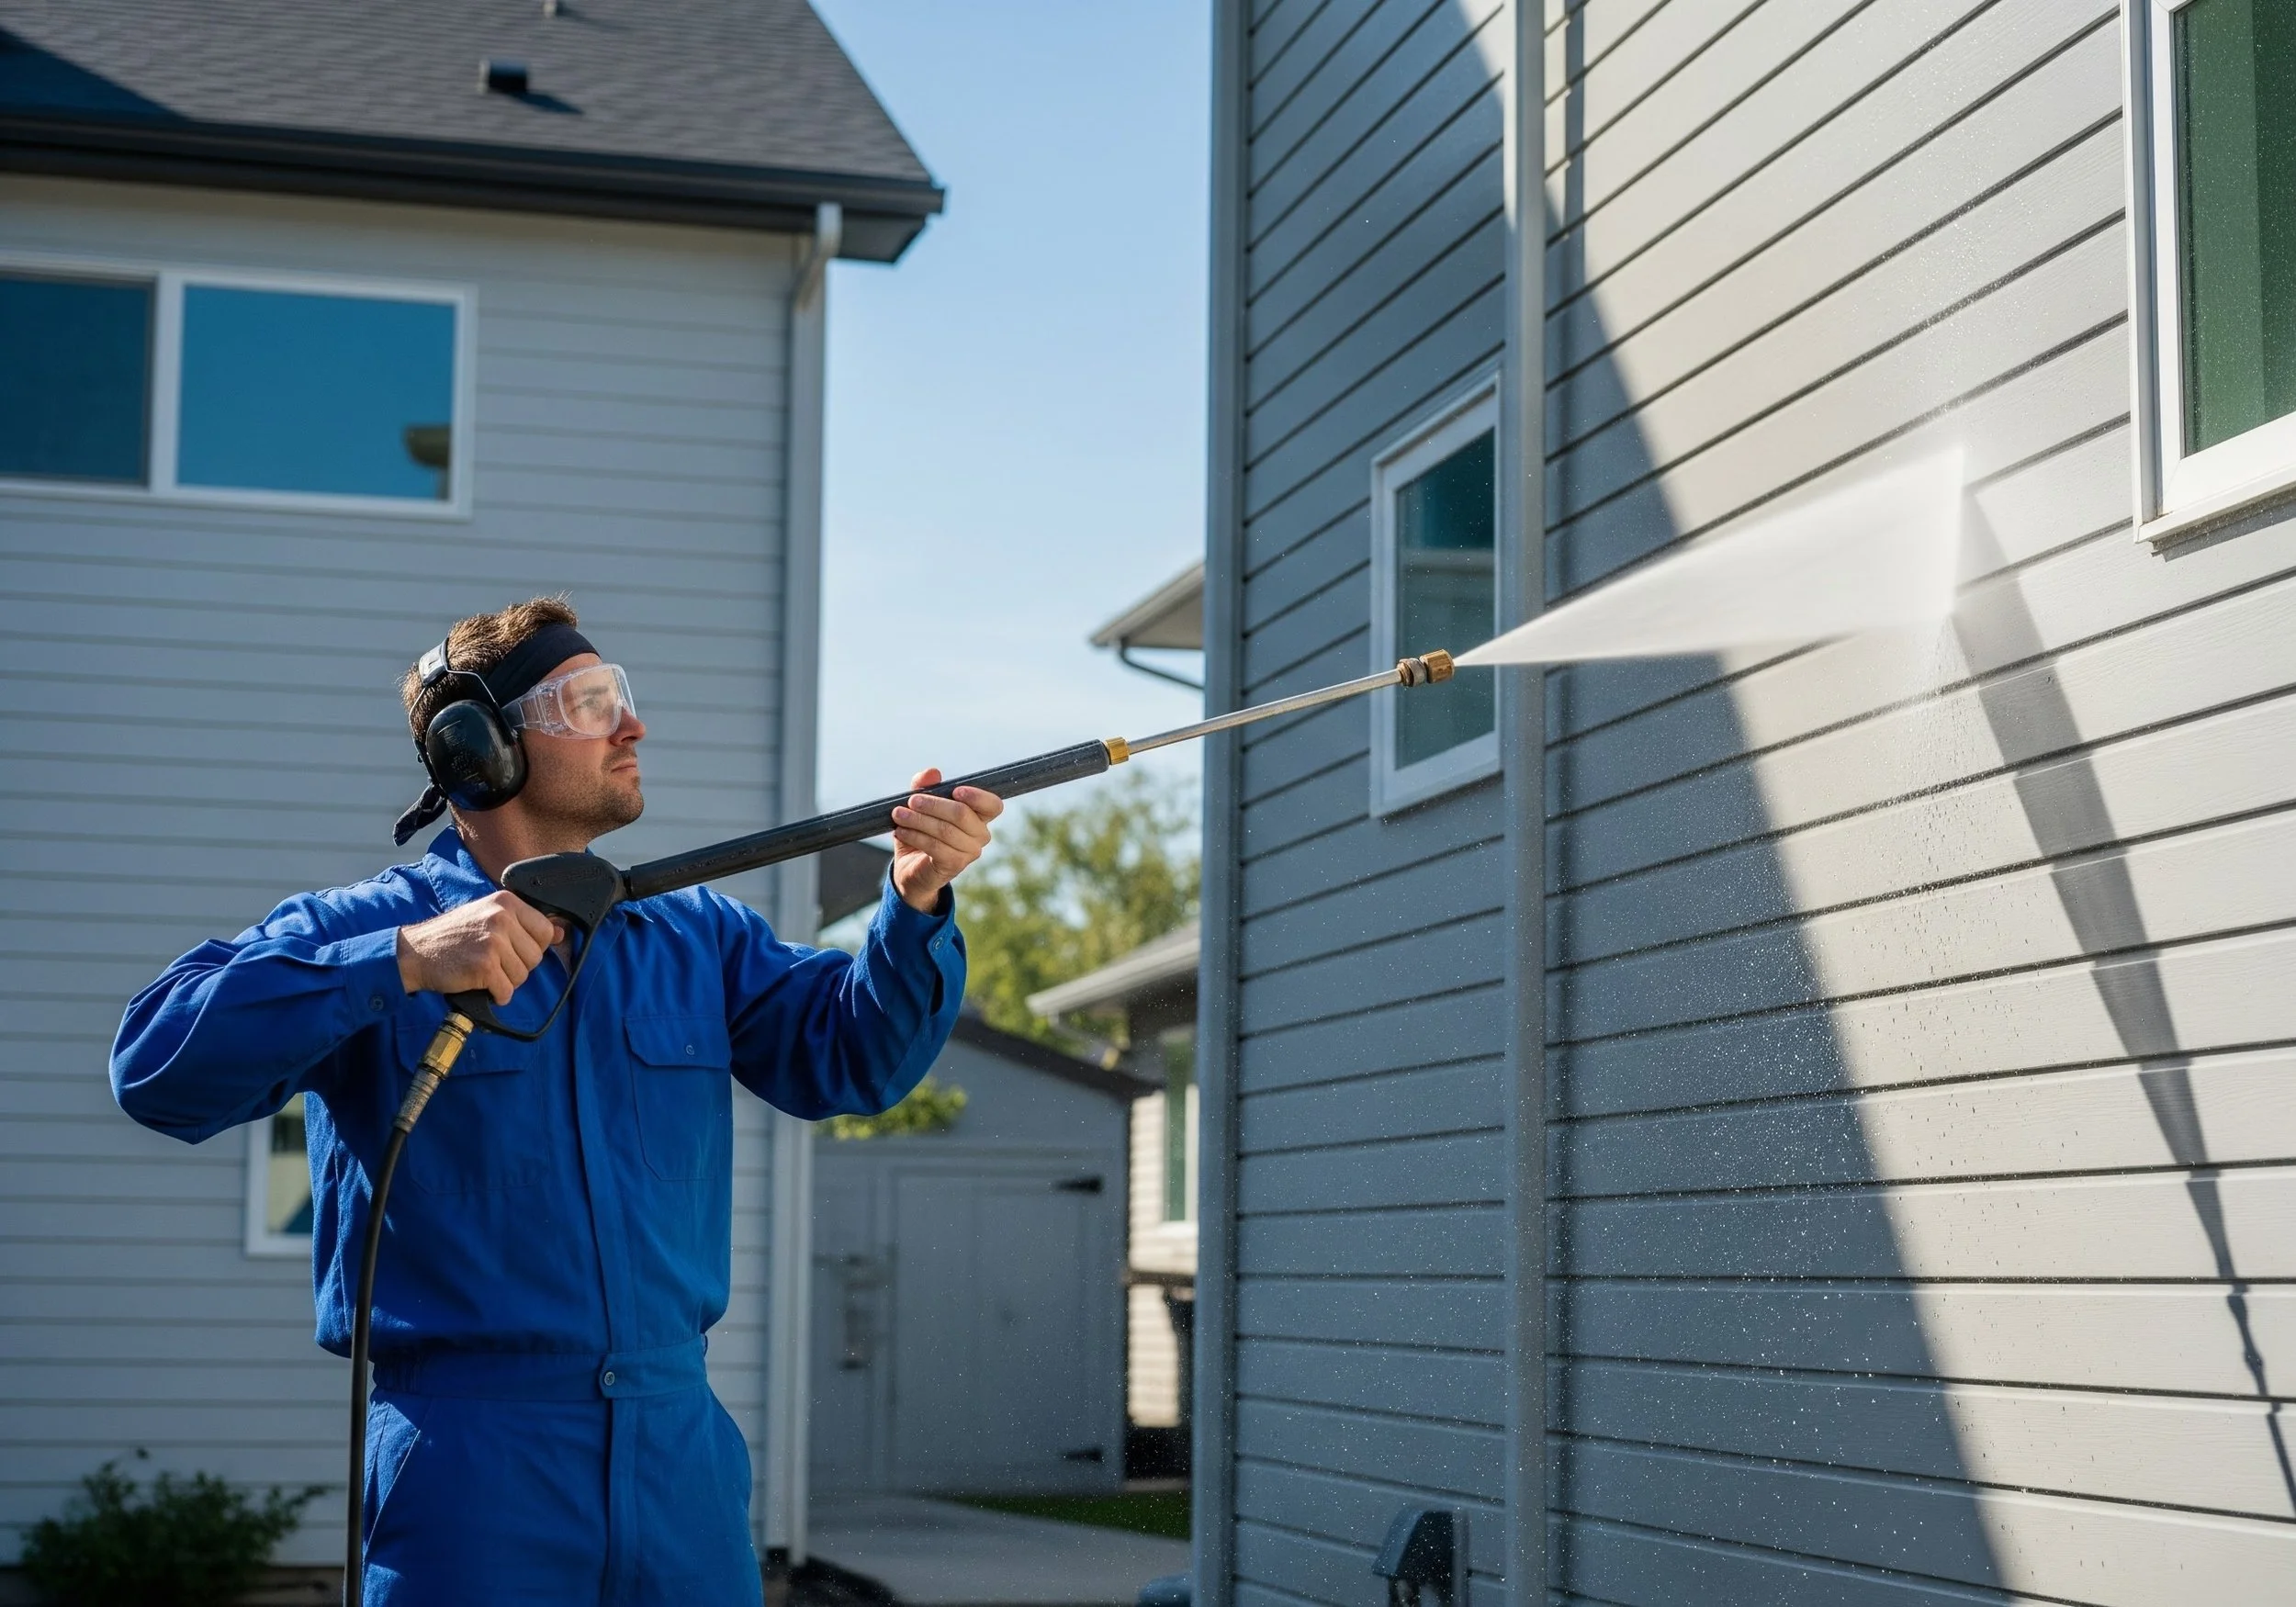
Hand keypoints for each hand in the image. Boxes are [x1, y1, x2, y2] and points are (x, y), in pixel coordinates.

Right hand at [396, 892, 562, 1004]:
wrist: (415, 951)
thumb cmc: (454, 936)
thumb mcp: (488, 916)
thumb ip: (524, 923)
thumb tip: (561, 933)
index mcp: (507, 902)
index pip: (546, 930)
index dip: (532, 946)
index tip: (513, 949)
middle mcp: (502, 918)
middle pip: (536, 957)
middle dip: (517, 966)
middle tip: (492, 961)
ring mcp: (494, 941)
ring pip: (522, 976)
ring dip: (505, 981)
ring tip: (482, 970)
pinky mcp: (485, 966)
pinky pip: (506, 991)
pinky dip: (495, 994)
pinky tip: (479, 983)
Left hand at [890, 769, 1002, 913]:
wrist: (911, 868)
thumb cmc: (921, 832)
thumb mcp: (920, 806)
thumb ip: (925, 787)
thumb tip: (931, 772)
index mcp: (979, 817)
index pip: (993, 805)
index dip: (978, 796)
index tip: (955, 790)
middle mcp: (981, 835)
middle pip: (962, 813)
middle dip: (933, 804)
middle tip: (911, 801)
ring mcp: (970, 852)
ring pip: (945, 830)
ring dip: (918, 820)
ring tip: (898, 815)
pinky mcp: (954, 865)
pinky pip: (935, 846)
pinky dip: (915, 836)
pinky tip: (900, 831)